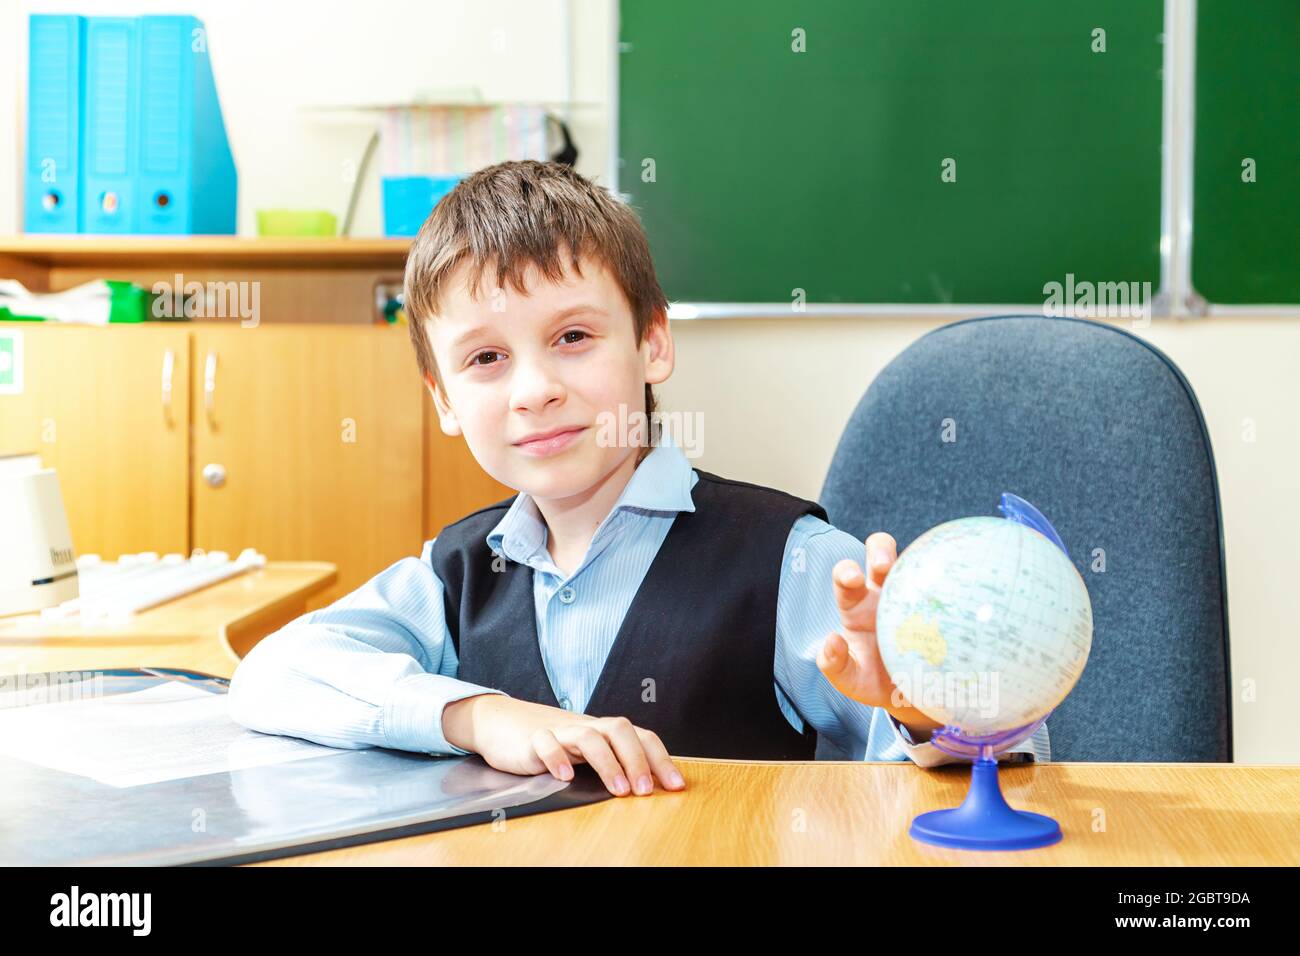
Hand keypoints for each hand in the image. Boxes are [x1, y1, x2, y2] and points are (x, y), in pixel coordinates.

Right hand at [442, 694, 685, 796]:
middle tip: (646, 791)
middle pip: (619, 729)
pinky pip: (545, 743)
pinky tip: (565, 776)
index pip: (641, 736)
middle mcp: (587, 727)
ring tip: (618, 789)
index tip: (676, 786)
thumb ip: (615, 763)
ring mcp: (560, 731)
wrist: (503, 723)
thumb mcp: (588, 752)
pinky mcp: (533, 740)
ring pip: (588, 736)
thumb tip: (652, 787)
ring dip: (607, 762)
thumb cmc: (554, 742)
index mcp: (604, 731)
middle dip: (637, 759)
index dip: (661, 759)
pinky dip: (557, 758)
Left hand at [817, 532, 941, 738]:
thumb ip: (835, 665)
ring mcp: (916, 596)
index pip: (846, 579)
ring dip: (921, 557)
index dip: (847, 571)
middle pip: (880, 554)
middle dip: (881, 550)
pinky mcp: (942, 605)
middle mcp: (884, 593)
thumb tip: (831, 641)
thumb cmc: (875, 682)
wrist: (912, 696)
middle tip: (884, 565)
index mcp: (857, 606)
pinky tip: (967, 585)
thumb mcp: (852, 680)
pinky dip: (956, 579)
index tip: (853, 579)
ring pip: (919, 561)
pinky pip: (950, 585)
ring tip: (930, 567)